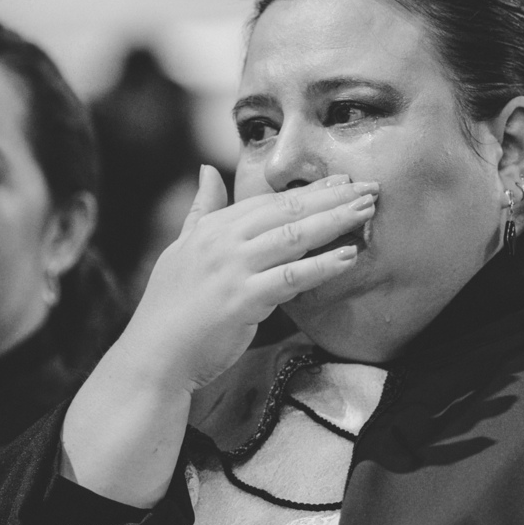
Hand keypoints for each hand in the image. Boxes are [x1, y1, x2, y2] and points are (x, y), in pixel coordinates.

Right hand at [121, 164, 377, 391]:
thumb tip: (207, 169)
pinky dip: (322, 266)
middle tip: (370, 188)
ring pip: (294, 237)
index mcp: (212, 227)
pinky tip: (348, 256)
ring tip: (368, 212)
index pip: (270, 200)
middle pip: (288, 211)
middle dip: (332, 197)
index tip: (342, 180)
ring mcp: (233, 269)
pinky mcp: (243, 300)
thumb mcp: (181, 248)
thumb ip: (200, 209)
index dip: (310, 189)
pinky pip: (292, 278)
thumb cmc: (169, 307)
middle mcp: (223, 241)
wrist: (154, 355)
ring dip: (335, 222)